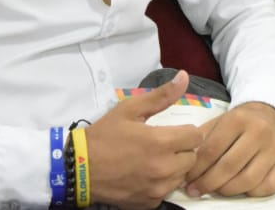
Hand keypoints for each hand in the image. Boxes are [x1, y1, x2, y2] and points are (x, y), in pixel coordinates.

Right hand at [85, 70, 203, 208]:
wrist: (79, 168)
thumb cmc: (105, 135)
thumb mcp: (130, 109)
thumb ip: (161, 96)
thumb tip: (184, 77)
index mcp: (161, 142)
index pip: (196, 136)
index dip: (187, 131)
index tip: (174, 131)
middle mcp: (164, 168)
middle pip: (192, 158)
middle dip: (182, 149)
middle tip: (164, 145)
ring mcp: (157, 189)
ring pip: (181, 176)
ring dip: (174, 168)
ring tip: (155, 160)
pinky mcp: (149, 203)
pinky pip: (167, 192)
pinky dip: (161, 184)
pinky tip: (147, 175)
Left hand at [184, 102, 274, 197]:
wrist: (269, 114)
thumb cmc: (239, 122)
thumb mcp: (219, 121)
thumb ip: (202, 139)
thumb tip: (185, 163)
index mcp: (239, 119)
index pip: (212, 149)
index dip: (196, 168)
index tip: (186, 180)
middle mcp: (259, 132)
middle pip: (229, 167)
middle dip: (208, 183)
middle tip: (195, 190)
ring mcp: (274, 149)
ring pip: (248, 180)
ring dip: (226, 190)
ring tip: (214, 190)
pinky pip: (267, 188)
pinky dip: (250, 193)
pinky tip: (238, 188)